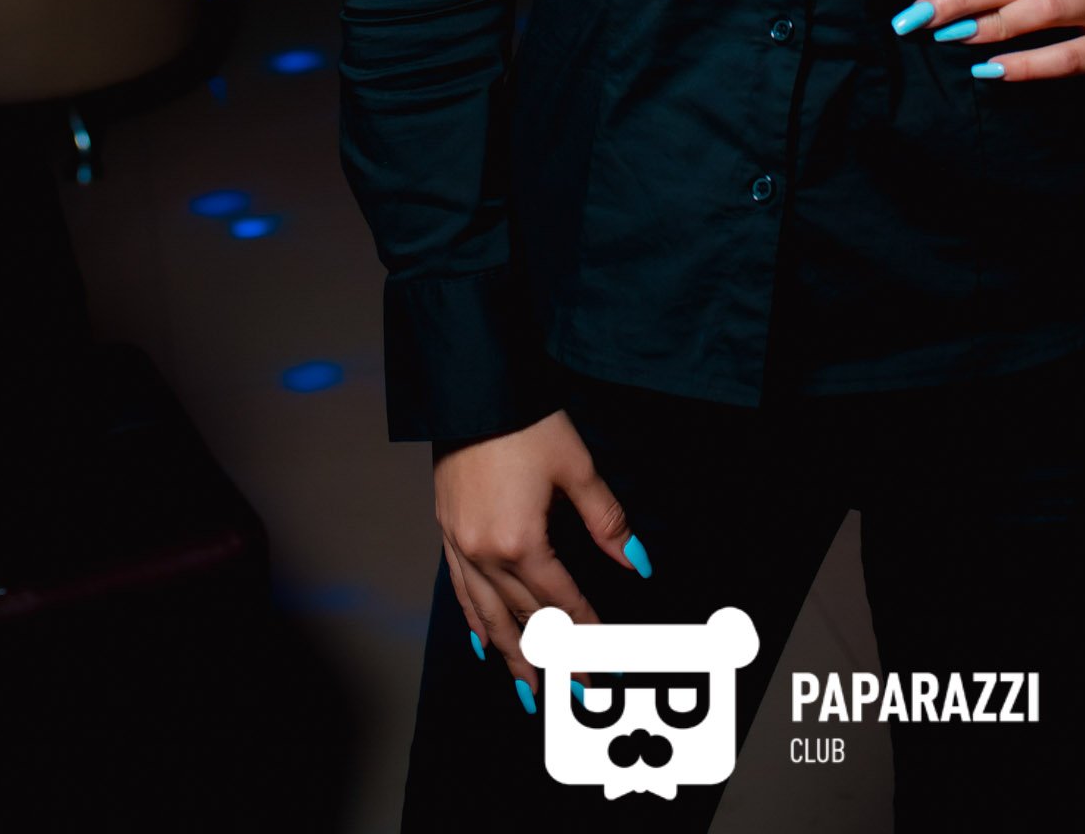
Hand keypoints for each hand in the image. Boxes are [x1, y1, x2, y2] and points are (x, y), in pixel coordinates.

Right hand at [432, 409, 650, 703]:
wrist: (473, 389)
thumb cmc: (526, 423)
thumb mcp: (577, 467)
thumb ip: (607, 521)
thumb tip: (637, 561)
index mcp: (522, 543)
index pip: (560, 603)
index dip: (586, 635)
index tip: (603, 665)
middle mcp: (486, 554)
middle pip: (523, 620)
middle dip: (552, 660)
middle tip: (574, 694)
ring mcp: (461, 546)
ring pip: (487, 617)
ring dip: (511, 656)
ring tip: (529, 690)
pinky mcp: (447, 532)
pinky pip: (460, 591)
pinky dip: (473, 621)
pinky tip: (482, 643)